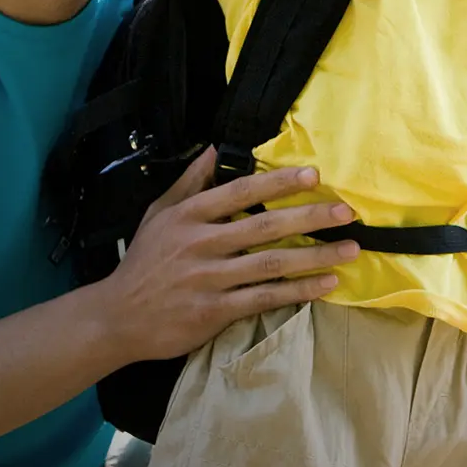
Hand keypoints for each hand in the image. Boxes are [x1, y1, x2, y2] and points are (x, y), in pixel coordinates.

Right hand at [101, 148, 359, 363]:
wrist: (116, 317)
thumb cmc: (143, 263)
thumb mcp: (158, 214)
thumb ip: (189, 182)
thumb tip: (212, 148)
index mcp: (189, 215)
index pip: (241, 192)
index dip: (278, 182)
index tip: (313, 176)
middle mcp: (200, 243)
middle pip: (265, 226)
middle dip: (310, 217)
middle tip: (347, 212)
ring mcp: (208, 279)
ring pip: (272, 264)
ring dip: (316, 257)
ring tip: (350, 250)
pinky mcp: (214, 311)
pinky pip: (265, 298)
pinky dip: (298, 291)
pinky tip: (325, 284)